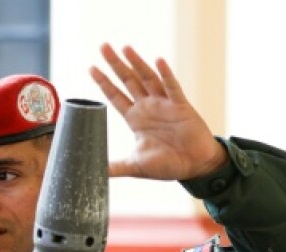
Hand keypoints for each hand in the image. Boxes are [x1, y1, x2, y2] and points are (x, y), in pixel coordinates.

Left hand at [88, 43, 226, 180]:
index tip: (91, 67)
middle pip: (128, 81)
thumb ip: (115, 167)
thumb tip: (94, 172)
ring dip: (137, 63)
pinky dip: (165, 74)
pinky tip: (158, 61)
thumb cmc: (167, 165)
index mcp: (135, 119)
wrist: (194, 166)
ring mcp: (164, 105)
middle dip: (115, 64)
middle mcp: (148, 107)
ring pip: (148, 78)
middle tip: (103, 46)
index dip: (104, 82)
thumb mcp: (135, 166)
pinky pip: (172, 87)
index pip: (115, 96)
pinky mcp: (181, 107)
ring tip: (125, 48)